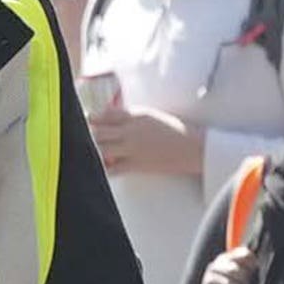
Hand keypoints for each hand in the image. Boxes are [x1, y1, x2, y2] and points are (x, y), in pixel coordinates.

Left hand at [86, 101, 205, 183]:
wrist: (195, 148)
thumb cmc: (177, 131)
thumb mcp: (154, 117)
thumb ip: (133, 118)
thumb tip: (115, 118)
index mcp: (137, 115)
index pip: (106, 114)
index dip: (94, 118)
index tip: (88, 122)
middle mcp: (131, 130)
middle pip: (98, 131)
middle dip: (91, 135)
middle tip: (88, 139)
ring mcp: (132, 148)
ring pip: (101, 148)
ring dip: (96, 151)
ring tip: (97, 153)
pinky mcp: (137, 164)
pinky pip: (112, 168)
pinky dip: (106, 169)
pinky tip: (106, 168)